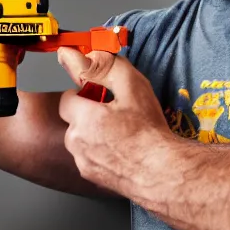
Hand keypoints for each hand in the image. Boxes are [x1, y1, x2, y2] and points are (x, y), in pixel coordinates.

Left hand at [56, 48, 169, 192]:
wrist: (162, 172)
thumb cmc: (149, 132)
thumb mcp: (133, 87)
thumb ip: (106, 67)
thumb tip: (84, 53)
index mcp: (82, 117)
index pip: (68, 98)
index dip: (86, 94)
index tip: (103, 97)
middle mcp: (76, 141)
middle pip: (74, 120)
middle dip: (90, 115)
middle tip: (118, 116)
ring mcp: (82, 162)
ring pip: (81, 140)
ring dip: (95, 135)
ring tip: (124, 135)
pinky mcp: (91, 176)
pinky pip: (90, 158)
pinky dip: (102, 153)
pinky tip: (124, 151)